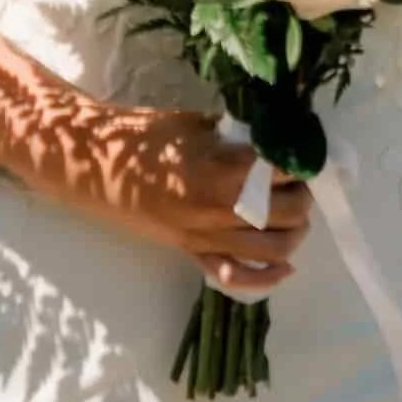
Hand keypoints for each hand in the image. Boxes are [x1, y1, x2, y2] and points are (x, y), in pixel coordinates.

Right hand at [0, 71, 309, 294]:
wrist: (96, 167)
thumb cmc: (143, 138)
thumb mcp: (196, 124)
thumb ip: (237, 136)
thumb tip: (272, 139)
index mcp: (221, 171)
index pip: (283, 170)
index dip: (301, 160)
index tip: (305, 150)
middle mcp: (219, 210)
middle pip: (287, 212)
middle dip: (303, 195)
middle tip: (300, 179)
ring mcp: (206, 236)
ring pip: (273, 249)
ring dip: (294, 232)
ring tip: (294, 213)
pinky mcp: (192, 253)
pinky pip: (236, 276)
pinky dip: (266, 277)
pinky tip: (284, 266)